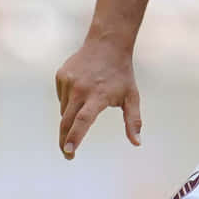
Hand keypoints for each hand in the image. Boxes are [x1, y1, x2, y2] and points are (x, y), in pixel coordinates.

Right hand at [55, 37, 141, 157]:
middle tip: (68, 154)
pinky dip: (68, 103)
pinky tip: (80, 94)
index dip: (75, 137)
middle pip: (67, 121)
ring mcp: (69, 82)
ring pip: (64, 111)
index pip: (83, 120)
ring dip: (70, 119)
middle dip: (65, 141)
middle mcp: (81, 89)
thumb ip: (133, 121)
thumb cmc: (121, 73)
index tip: (69, 151)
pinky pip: (61, 98)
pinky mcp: (61, 76)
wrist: (107, 44)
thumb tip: (137, 143)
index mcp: (98, 96)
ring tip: (85, 108)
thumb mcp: (132, 97)